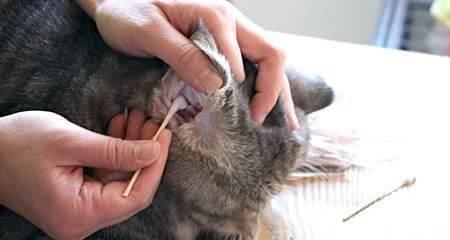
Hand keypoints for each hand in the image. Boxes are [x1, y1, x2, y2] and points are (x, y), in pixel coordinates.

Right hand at [0, 111, 170, 238]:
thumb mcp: (70, 142)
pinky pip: (105, 177)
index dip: (156, 165)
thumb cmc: (17, 144)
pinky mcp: (76, 198)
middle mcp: (81, 220)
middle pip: (130, 189)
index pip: (135, 195)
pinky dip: (115, 153)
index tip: (164, 136)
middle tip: (153, 122)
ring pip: (120, 180)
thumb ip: (115, 151)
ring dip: (130, 149)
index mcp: (78, 215)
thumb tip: (153, 152)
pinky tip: (120, 129)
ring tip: (137, 119)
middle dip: (144, 153)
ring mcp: (78, 210)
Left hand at [77, 0, 298, 129]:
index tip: (246, 117)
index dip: (254, 90)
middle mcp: (229, 19)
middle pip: (270, 53)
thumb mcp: (149, 32)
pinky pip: (250, 58)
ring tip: (285, 118)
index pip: (247, 57)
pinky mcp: (220, 38)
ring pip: (266, 55)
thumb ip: (183, 56)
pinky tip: (264, 99)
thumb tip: (218, 86)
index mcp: (214, 15)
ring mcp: (227, 28)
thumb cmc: (126, 11)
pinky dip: (262, 81)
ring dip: (276, 86)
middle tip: (265, 120)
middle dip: (275, 89)